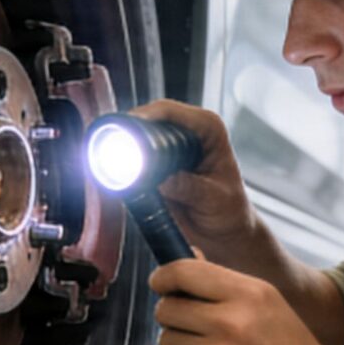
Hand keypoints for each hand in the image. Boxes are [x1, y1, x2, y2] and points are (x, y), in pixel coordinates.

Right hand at [128, 100, 262, 264]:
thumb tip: (163, 182)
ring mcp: (169, 149)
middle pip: (147, 120)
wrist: (225, 233)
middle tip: (114, 149)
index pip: (170, 111)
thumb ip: (190, 188)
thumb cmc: (230, 212)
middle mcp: (187, 132)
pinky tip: (116, 174)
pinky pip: (132, 159)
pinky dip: (122, 164)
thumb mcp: (214, 199)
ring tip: (113, 162)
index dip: (146, 116)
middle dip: (128, 131)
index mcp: (208, 129)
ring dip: (122, 147)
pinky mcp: (156, 167)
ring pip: (136, 137)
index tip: (128, 129)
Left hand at [153, 258, 343, 344]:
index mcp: (249, 294)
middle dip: (173, 315)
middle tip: (192, 323)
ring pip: (168, 340)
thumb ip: (224, 284)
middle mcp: (232, 322)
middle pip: (167, 308)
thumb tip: (182, 260)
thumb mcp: (267, 303)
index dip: (163, 277)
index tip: (161, 284)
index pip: (183, 272)